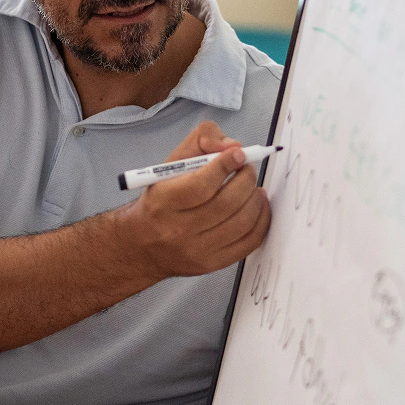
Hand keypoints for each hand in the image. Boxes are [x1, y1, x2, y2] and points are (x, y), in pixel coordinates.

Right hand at [121, 121, 271, 278]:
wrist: (143, 245)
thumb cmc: (160, 201)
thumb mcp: (170, 163)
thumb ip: (200, 141)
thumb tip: (231, 146)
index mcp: (164, 202)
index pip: (201, 184)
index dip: (225, 165)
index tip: (238, 154)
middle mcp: (178, 229)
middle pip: (226, 203)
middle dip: (246, 180)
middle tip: (247, 169)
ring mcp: (197, 250)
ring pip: (242, 222)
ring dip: (255, 198)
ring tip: (253, 186)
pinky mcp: (213, 263)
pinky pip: (249, 242)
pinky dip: (261, 220)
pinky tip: (258, 206)